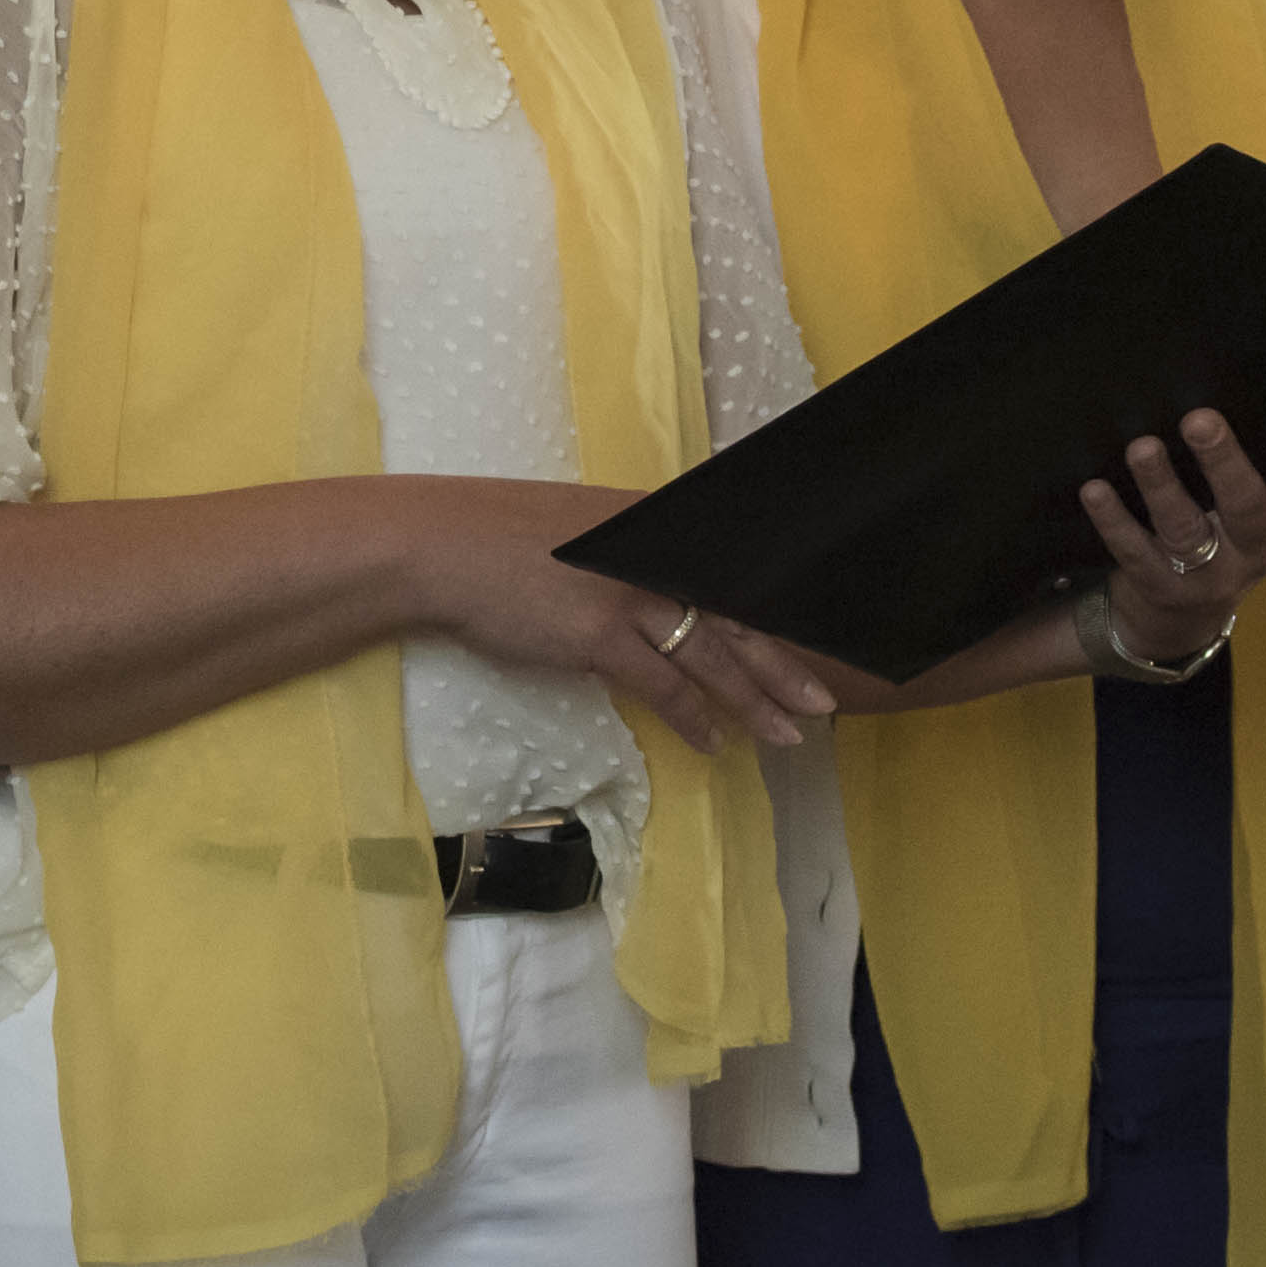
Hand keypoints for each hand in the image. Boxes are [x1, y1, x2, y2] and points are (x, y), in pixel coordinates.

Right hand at [393, 480, 838, 755]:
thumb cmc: (496, 539)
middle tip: (825, 699)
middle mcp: (651, 554)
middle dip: (783, 662)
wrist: (440, 546)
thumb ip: (622, 556)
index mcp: (647, 525)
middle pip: (734, 614)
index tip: (800, 642)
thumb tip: (652, 592)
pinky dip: (695, 716)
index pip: (724, 571)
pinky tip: (714, 741)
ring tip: (790, 734)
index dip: (766, 613)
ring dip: (755, 699)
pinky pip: (666, 686)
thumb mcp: (577, 533)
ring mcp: (629, 594)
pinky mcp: (601, 634)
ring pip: (713, 655)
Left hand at [1082, 402, 1265, 665]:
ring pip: (1187, 530)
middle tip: (1200, 419)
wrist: (1175, 619)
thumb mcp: (1245, 501)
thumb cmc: (1216, 531)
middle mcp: (1255, 545)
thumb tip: (1219, 366)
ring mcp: (1211, 573)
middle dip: (1225, 463)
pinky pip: (1138, 553)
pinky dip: (1115, 520)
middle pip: (1249, 507)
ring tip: (1142, 448)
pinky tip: (1094, 490)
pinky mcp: (1165, 590)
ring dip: (1162, 487)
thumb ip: (1250, 456)